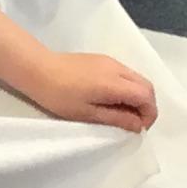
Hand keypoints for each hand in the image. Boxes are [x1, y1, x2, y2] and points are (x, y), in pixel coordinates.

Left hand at [19, 48, 159, 131]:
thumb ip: (116, 119)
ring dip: (137, 96)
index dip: (149, 115)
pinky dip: (127, 87)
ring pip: (136, 78)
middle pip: (146, 85)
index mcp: (115, 83)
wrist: (37, 69)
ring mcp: (110, 61)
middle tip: (133, 122)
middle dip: (147, 106)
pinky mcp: (102, 59)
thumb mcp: (87, 114)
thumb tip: (138, 125)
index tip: (138, 128)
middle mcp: (117, 68)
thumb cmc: (59, 96)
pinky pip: (125, 73)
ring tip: (122, 112)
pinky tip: (111, 98)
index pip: (147, 96)